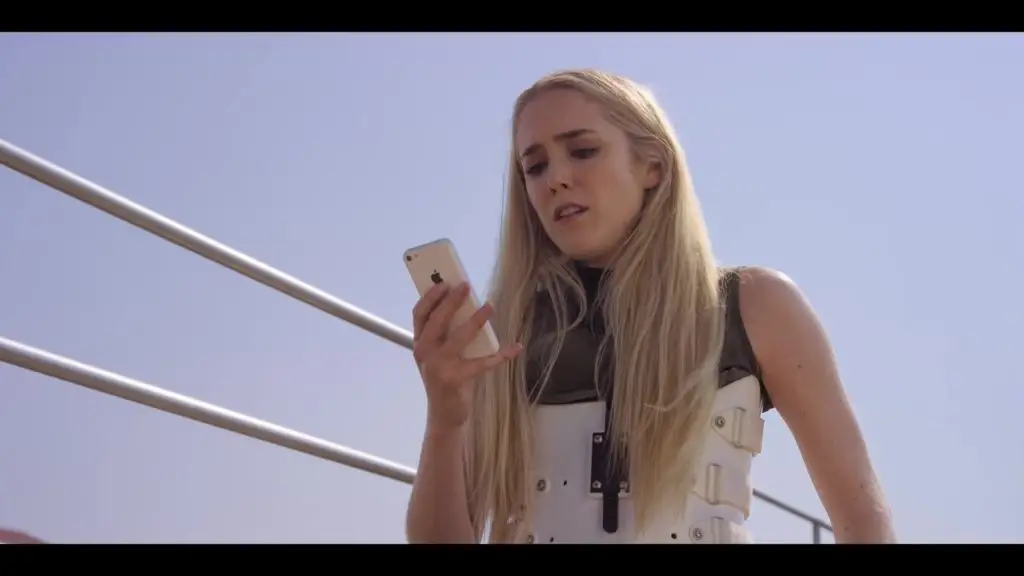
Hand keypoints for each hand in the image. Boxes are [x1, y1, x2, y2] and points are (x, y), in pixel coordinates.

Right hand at [412, 282, 522, 429]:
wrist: (444, 415)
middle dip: (451, 301)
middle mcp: (425, 353)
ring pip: (459, 337)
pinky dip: (502, 354)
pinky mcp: (456, 379)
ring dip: (476, 320)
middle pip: (437, 320)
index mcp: (419, 344)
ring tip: (489, 306)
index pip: (419, 314)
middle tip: (466, 286)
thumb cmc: (444, 379)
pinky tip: (516, 347)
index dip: (431, 296)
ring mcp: (439, 366)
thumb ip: (444, 334)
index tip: (444, 282)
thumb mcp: (437, 355)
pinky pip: (482, 362)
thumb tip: (465, 306)